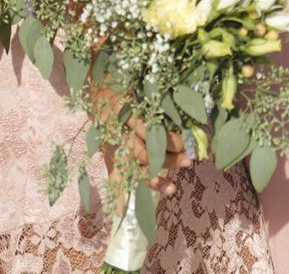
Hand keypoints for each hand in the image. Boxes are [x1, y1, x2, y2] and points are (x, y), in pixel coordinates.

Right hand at [89, 80, 189, 199]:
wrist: (95, 78)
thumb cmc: (126, 77)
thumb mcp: (146, 81)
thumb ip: (164, 96)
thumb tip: (193, 111)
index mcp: (125, 109)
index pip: (150, 130)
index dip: (170, 139)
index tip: (189, 143)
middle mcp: (116, 128)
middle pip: (143, 150)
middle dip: (167, 159)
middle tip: (189, 161)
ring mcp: (110, 142)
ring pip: (130, 166)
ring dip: (153, 179)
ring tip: (172, 189)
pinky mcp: (106, 151)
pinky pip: (114, 175)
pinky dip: (121, 193)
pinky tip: (124, 210)